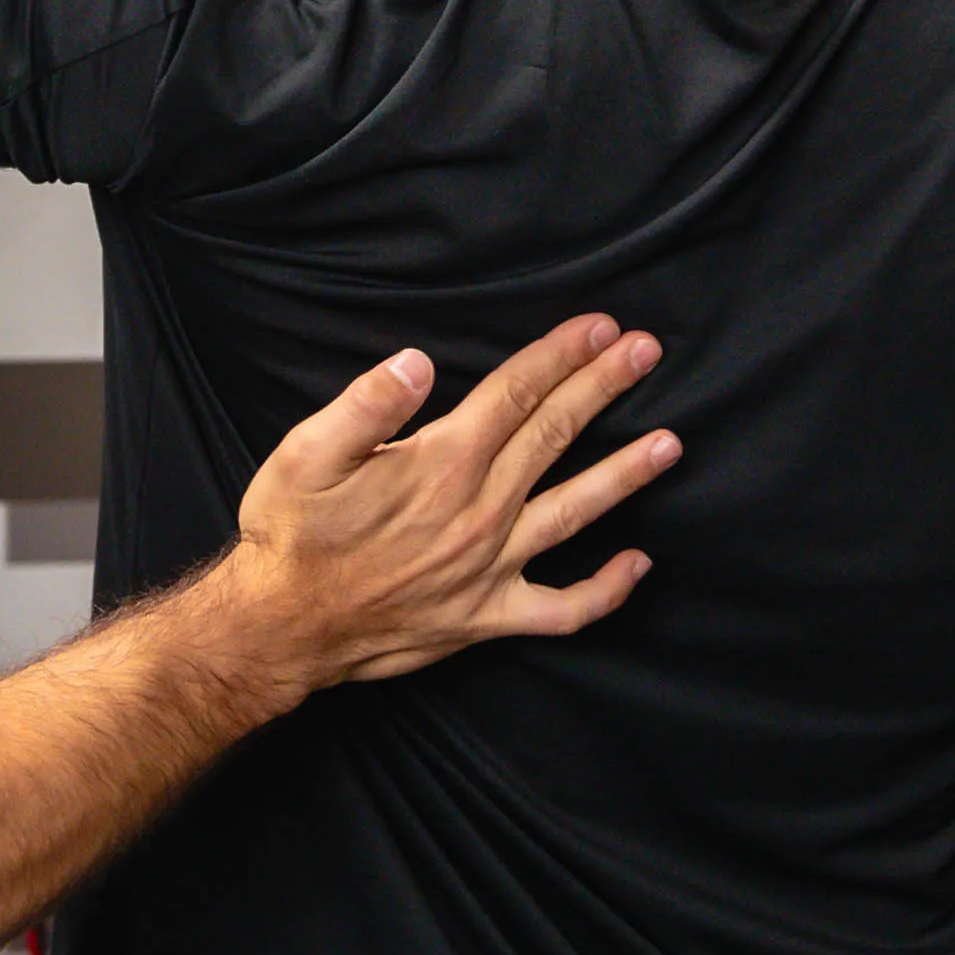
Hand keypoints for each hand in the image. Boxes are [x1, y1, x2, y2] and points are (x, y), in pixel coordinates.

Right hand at [225, 315, 674, 707]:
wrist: (282, 627)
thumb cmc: (289, 533)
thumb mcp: (303, 453)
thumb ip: (366, 404)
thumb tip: (417, 362)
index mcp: (439, 466)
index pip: (514, 396)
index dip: (559, 357)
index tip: (599, 327)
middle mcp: (478, 513)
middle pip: (553, 437)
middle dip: (602, 388)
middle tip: (645, 352)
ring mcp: (490, 568)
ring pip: (575, 512)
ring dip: (626, 474)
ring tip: (671, 444)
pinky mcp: (487, 617)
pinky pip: (564, 608)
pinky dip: (607, 590)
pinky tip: (639, 566)